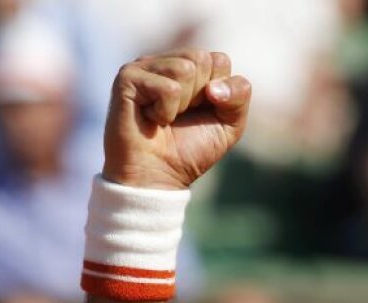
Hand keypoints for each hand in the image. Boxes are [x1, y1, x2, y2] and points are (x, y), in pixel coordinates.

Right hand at [102, 49, 250, 189]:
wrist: (157, 177)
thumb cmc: (189, 152)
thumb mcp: (229, 125)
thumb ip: (239, 96)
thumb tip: (214, 87)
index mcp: (188, 67)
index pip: (219, 60)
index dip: (220, 93)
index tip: (201, 113)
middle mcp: (165, 62)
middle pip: (202, 59)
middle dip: (200, 97)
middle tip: (181, 116)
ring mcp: (144, 66)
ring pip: (184, 69)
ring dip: (182, 106)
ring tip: (165, 118)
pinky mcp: (128, 78)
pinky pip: (168, 88)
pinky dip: (166, 112)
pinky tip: (152, 119)